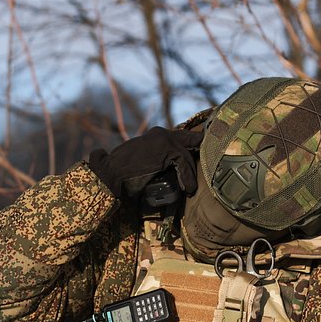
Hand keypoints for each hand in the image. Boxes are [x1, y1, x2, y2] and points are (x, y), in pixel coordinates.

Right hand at [87, 127, 204, 199]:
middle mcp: (161, 133)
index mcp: (155, 135)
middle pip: (190, 139)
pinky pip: (184, 162)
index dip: (192, 145)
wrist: (110, 173)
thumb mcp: (143, 163)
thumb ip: (156, 161)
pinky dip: (187, 176)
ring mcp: (165, 139)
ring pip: (188, 153)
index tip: (201, 154)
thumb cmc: (121, 173)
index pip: (180, 137)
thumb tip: (170, 172)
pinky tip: (187, 187)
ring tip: (190, 187)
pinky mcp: (167, 149)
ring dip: (191, 172)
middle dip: (200, 150)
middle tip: (211, 162)